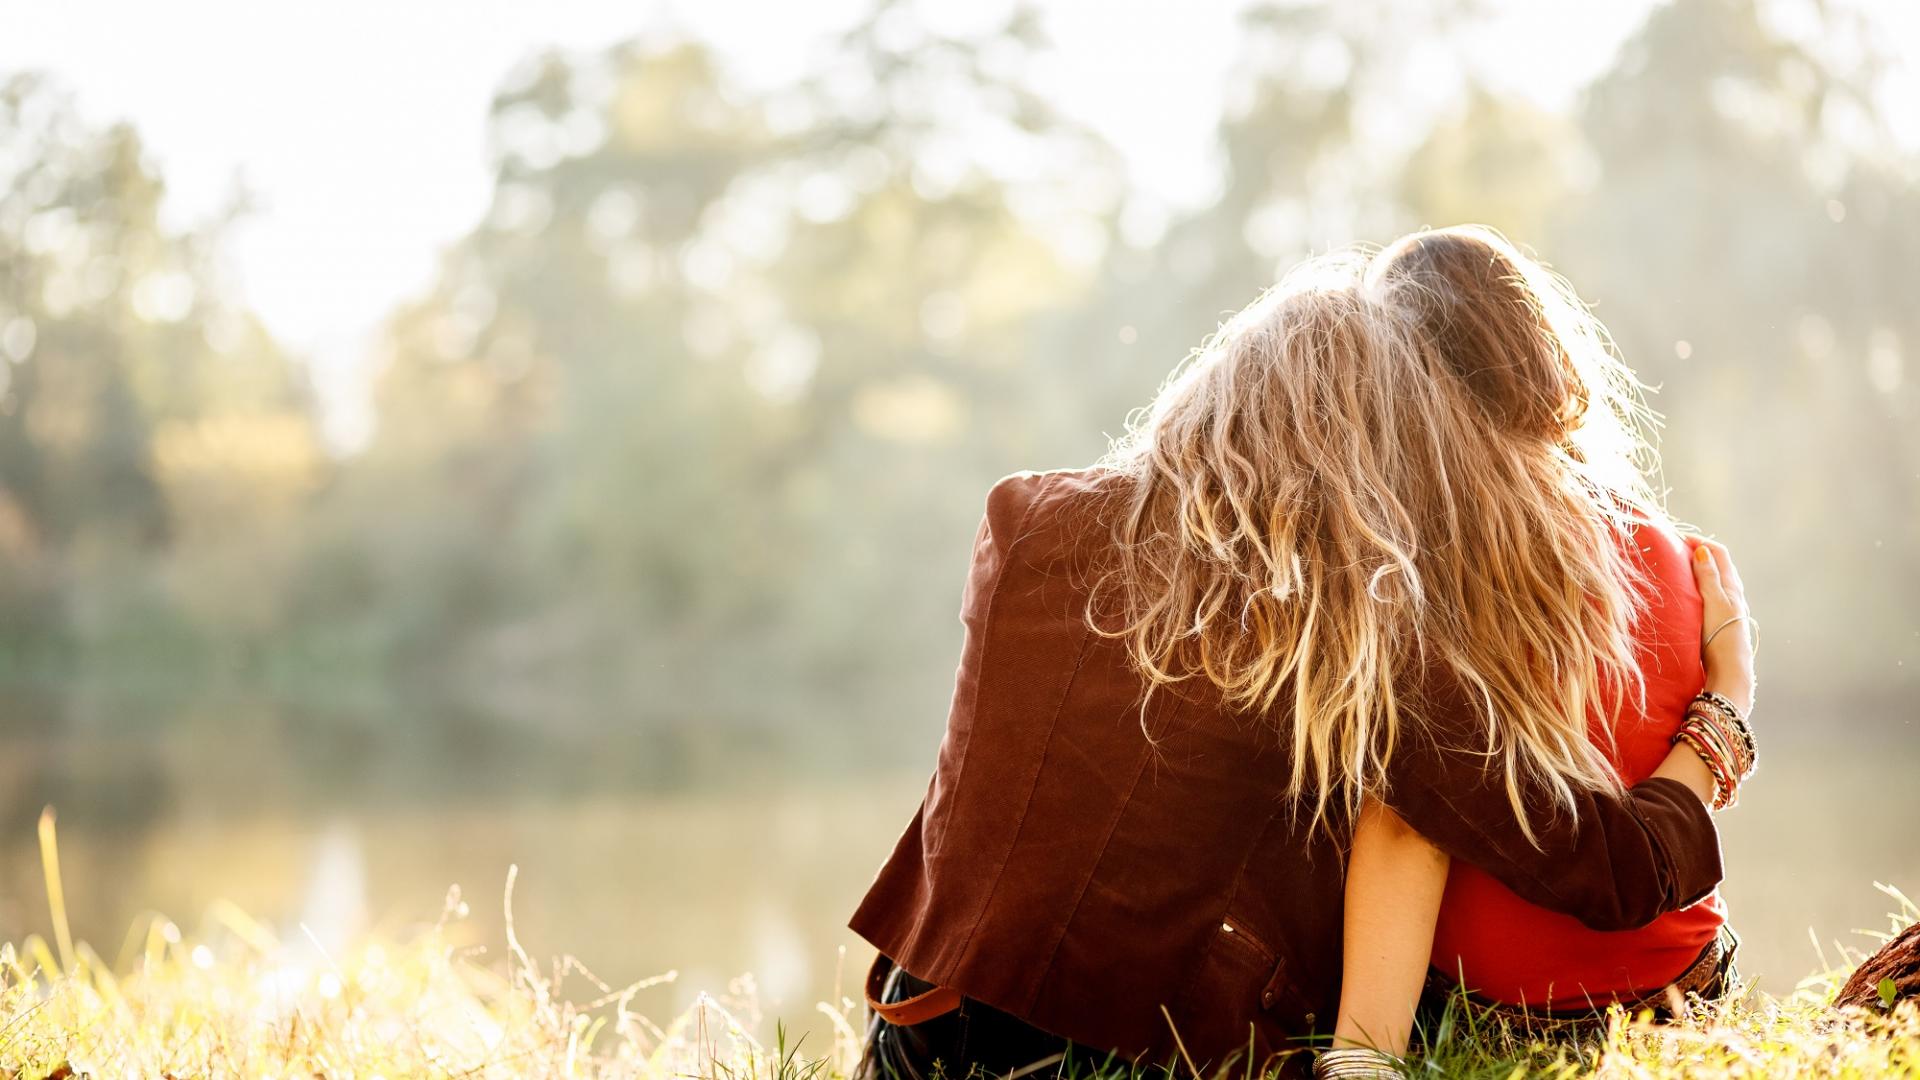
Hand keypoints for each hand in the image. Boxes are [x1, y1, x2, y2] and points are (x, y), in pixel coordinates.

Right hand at [1690, 538, 1753, 713]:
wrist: (1729, 672)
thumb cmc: (1721, 636)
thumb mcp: (1714, 602)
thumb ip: (1708, 577)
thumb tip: (1702, 550)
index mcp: (1731, 586)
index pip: (1718, 553)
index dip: (1699, 541)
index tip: (1676, 538)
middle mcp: (1732, 595)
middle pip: (1716, 565)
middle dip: (1696, 553)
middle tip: (1672, 550)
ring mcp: (1726, 609)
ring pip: (1712, 581)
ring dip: (1696, 571)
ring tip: (1675, 569)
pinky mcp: (1718, 623)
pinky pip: (1707, 596)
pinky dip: (1695, 587)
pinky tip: (1684, 596)